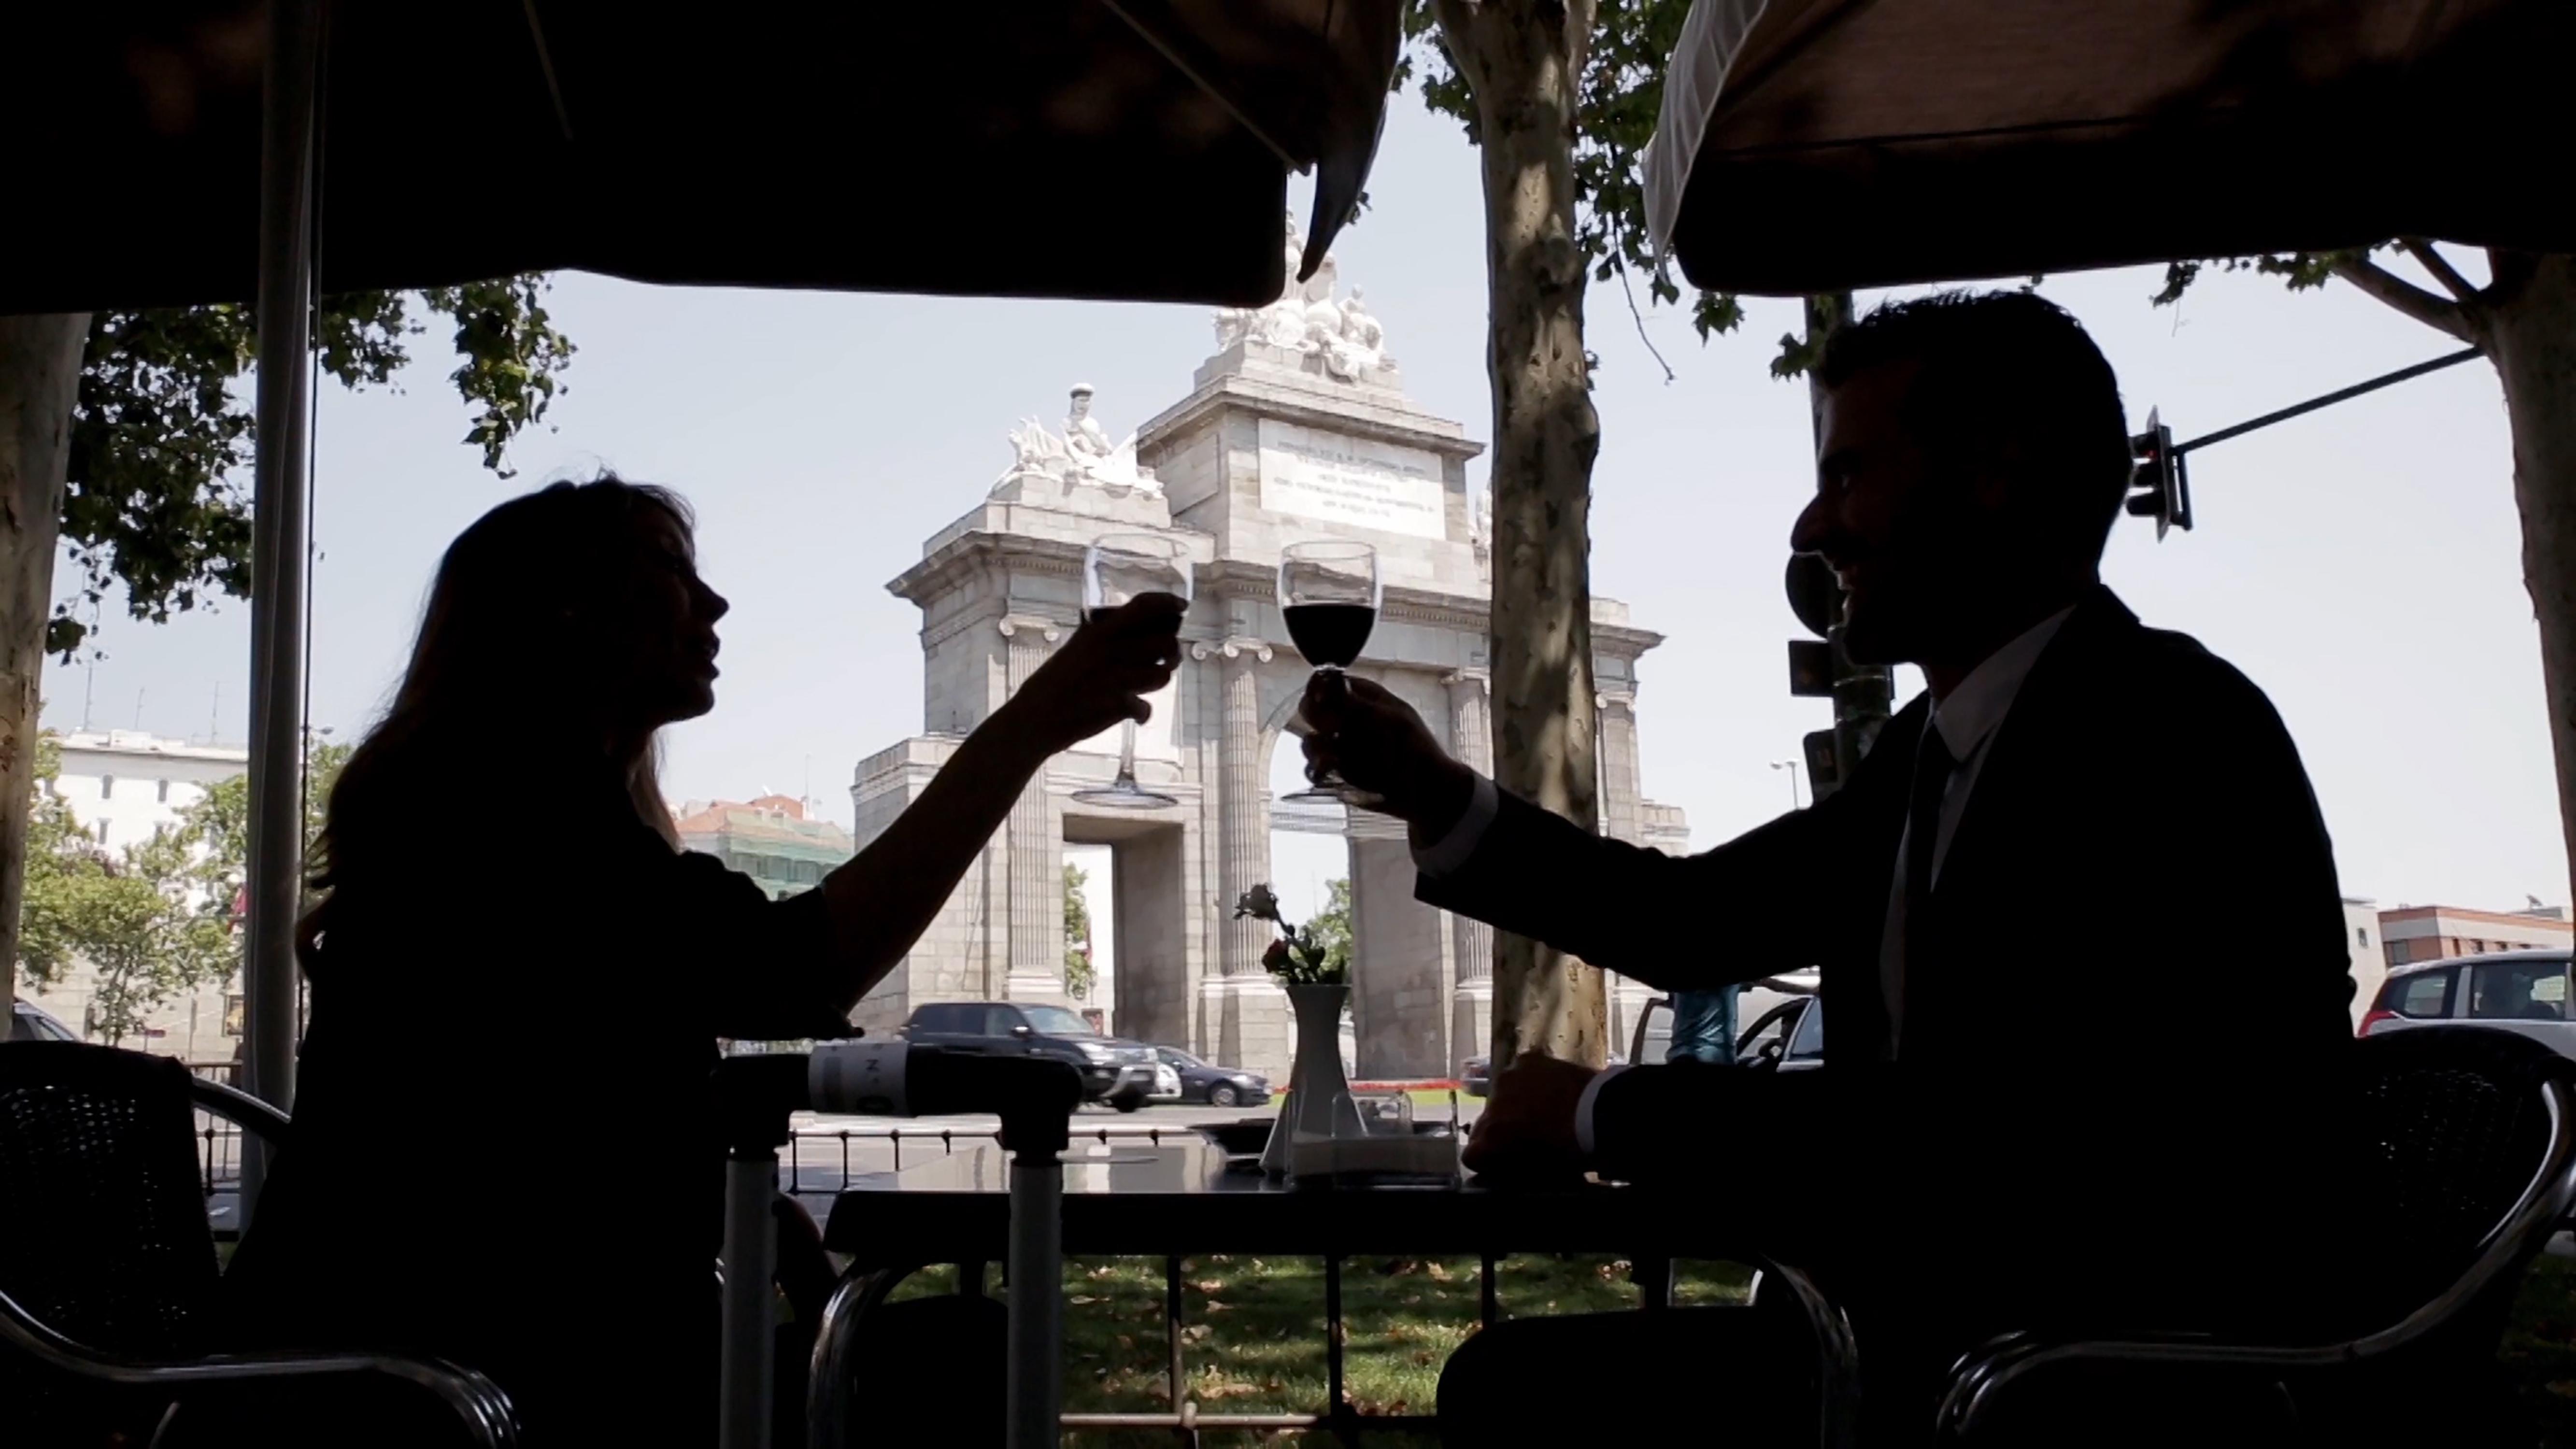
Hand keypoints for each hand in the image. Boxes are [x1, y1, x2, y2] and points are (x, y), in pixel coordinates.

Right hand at [1000, 594, 1185, 755]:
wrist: (1034, 719)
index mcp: (1098, 632)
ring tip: (1145, 684)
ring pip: (1163, 675)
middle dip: (1172, 651)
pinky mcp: (1120, 705)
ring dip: (1158, 679)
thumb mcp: (1074, 648)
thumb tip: (1132, 631)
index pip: (1143, 606)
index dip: (1168, 602)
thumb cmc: (1052, 683)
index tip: (1182, 605)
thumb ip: (1101, 638)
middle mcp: (1111, 650)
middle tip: (1167, 657)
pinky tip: (1134, 714)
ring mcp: (1118, 678)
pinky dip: (1142, 713)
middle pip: (1166, 642)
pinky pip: (1146, 708)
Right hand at [1299, 673, 1475, 832]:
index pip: (1328, 682)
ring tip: (1333, 758)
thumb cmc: (1413, 750)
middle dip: (1317, 721)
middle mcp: (1349, 718)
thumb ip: (1357, 704)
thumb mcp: (1389, 721)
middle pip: (1312, 709)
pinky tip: (1329, 771)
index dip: (1318, 690)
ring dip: (1316, 748)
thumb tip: (1331, 681)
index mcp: (1364, 697)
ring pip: (1310, 739)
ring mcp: (1342, 745)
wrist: (1423, 791)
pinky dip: (1317, 768)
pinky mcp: (1339, 770)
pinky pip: (1314, 766)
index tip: (1321, 702)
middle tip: (1332, 731)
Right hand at [1460, 1051, 1596, 1181]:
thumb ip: (1514, 1161)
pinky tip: (1547, 1088)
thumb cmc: (1572, 1148)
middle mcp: (1491, 1105)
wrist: (1602, 1111)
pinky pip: (1519, 1074)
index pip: (1472, 1154)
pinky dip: (1529, 1082)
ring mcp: (1507, 1078)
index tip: (1501, 1162)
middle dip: (1499, 1132)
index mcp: (1492, 1137)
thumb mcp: (1539, 1166)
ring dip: (1512, 1104)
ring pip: (1500, 1097)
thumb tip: (1508, 1158)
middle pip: (1484, 1124)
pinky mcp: (1527, 1059)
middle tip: (1524, 1137)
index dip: (1487, 1161)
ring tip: (1537, 1110)